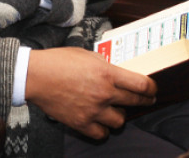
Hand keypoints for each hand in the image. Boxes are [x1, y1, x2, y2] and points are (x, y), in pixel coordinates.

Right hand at [25, 47, 155, 139]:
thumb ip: (104, 65)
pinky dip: (103, 129)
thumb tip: (117, 73)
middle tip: (144, 100)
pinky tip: (99, 121)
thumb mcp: (86, 54)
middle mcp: (104, 93)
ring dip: (119, 115)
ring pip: (120, 121)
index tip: (152, 90)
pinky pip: (102, 134)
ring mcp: (93, 110)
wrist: (35, 76)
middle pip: (136, 102)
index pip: (142, 85)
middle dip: (144, 101)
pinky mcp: (81, 123)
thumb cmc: (58, 61)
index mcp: (107, 73)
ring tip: (113, 110)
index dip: (152, 88)